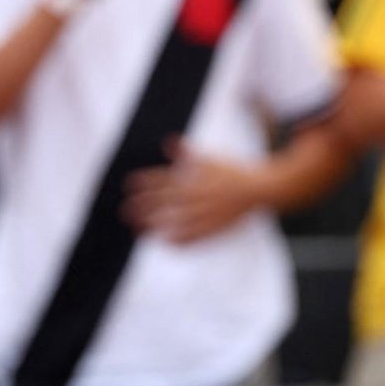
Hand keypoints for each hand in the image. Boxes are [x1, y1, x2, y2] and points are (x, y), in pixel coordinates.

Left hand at [122, 138, 262, 242]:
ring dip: (155, 226)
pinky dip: (178, 241)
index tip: (129, 185)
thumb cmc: (234, 172)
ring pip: (174, 221)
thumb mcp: (210, 159)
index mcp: (193, 177)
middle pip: (163, 202)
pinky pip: (192, 237)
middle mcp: (196, 196)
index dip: (144, 182)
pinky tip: (165, 243)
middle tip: (125, 212)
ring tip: (138, 231)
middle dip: (143, 207)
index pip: (163, 179)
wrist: (259, 190)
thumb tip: (169, 142)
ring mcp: (204, 213)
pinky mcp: (213, 227)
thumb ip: (187, 153)